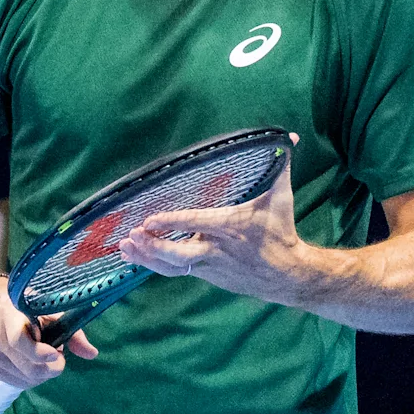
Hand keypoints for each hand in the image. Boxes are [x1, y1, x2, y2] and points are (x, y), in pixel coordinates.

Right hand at [0, 280, 94, 388]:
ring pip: (25, 380)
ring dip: (41, 373)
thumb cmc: (16, 303)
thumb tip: (92, 354)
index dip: (40, 353)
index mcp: (9, 316)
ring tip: (42, 355)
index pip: (20, 341)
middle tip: (58, 356)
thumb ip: (70, 330)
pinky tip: (29, 362)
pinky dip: (28, 376)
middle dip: (51, 368)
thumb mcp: (44, 307)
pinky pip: (14, 382)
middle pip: (28, 368)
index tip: (57, 354)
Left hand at [120, 164, 314, 301]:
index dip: (171, 222)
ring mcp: (209, 266)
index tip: (149, 219)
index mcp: (229, 227)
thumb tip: (289, 136)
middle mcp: (215, 249)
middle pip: (178, 254)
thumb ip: (280, 167)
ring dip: (146, 258)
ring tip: (124, 249)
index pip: (195, 223)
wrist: (287, 276)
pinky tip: (137, 257)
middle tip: (132, 236)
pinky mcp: (207, 276)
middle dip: (153, 247)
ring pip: (172, 266)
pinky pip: (177, 271)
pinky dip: (156, 264)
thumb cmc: (281, 234)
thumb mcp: (280, 199)